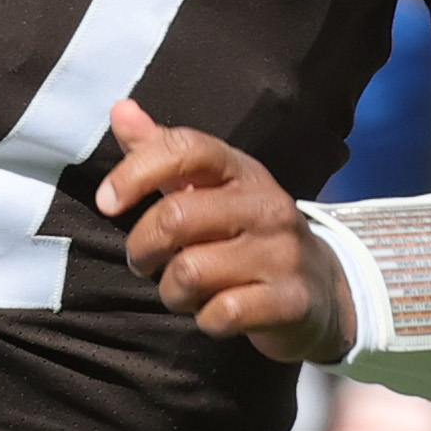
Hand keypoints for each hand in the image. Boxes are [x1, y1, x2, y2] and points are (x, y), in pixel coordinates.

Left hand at [99, 100, 351, 362]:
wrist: (323, 289)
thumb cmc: (248, 234)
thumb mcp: (211, 189)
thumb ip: (163, 153)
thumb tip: (120, 109)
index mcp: (241, 171)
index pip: (186, 150)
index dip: (136, 172)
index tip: (107, 202)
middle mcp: (265, 205)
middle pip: (175, 217)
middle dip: (142, 249)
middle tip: (145, 262)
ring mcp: (282, 253)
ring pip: (190, 271)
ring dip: (172, 292)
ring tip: (184, 292)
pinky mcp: (290, 300)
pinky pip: (222, 314)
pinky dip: (206, 321)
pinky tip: (217, 313)